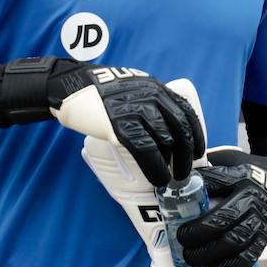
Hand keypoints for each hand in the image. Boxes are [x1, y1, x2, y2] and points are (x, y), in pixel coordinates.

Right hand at [0, 57, 204, 185]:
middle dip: (186, 155)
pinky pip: (146, 151)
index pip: (186, 112)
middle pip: (180, 130)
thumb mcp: (131, 88)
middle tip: (185, 172)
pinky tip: (157, 179)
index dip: (197, 135)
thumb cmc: (98, 92)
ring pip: (166, 142)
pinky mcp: (119, 125)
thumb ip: (149, 102)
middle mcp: (150, 97)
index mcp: (156, 88)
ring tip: (171, 179)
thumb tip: (163, 127)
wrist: (68, 87)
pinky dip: (155, 168)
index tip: (198, 152)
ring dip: (173, 165)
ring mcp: (135, 110)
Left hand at [176, 148, 266, 266]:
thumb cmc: (246, 175)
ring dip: (209, 253)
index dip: (194, 192)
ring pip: (235, 241)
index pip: (215, 182)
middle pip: (225, 217)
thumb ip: (208, 168)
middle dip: (199, 232)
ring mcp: (261, 220)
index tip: (174, 203)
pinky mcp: (264, 239)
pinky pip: (248, 258)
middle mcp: (252, 198)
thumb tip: (174, 177)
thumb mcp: (230, 161)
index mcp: (240, 176)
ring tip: (190, 257)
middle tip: (181, 238)